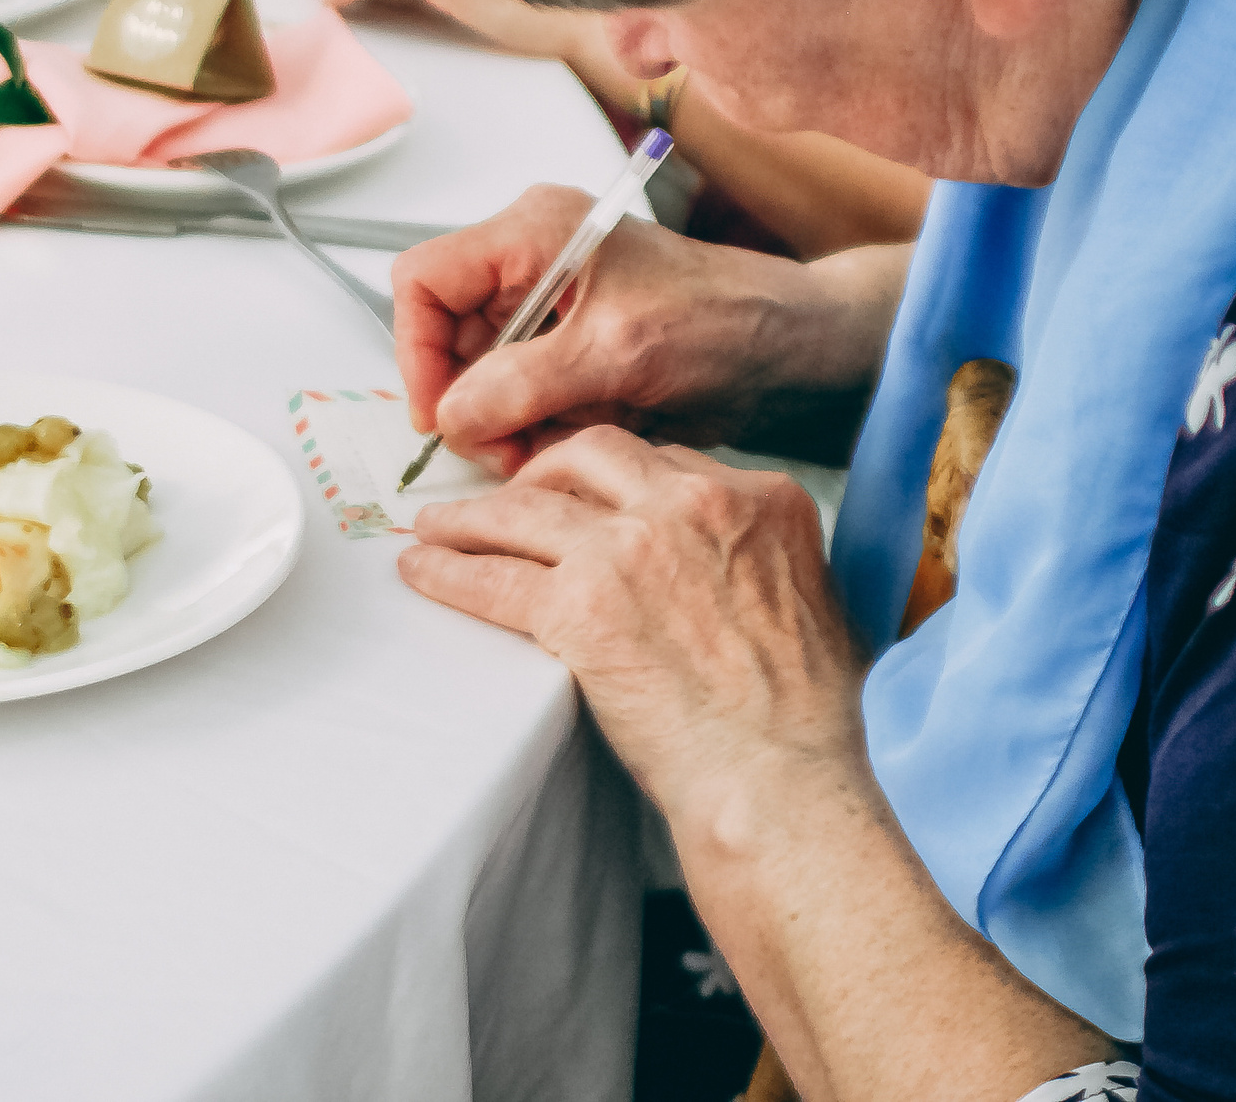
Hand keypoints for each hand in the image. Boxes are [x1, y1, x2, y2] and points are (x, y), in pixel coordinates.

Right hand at [393, 186, 845, 474]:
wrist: (793, 353)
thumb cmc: (728, 319)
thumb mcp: (617, 352)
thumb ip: (524, 382)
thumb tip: (453, 415)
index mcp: (534, 231)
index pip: (425, 279)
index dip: (418, 348)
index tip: (440, 411)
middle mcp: (533, 265)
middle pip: (448, 337)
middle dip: (471, 400)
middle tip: (500, 449)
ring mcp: (551, 312)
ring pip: (482, 379)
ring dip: (506, 424)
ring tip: (549, 448)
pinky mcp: (571, 353)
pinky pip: (522, 399)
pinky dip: (537, 429)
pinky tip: (575, 439)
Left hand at [401, 429, 863, 813]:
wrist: (780, 779)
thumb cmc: (806, 717)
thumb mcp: (813, 597)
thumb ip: (761, 556)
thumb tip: (732, 564)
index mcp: (760, 499)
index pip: (665, 460)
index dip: (614, 479)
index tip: (586, 496)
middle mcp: (692, 505)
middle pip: (590, 456)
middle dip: (541, 473)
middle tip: (513, 498)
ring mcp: (630, 550)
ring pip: (525, 510)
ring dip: (471, 517)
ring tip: (437, 526)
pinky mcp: (579, 607)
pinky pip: (493, 579)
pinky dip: (449, 573)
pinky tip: (422, 570)